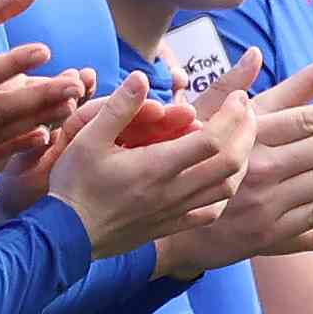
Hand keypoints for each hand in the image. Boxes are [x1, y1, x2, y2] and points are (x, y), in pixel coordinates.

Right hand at [32, 73, 249, 258]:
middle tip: (246, 110)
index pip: (212, 140)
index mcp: (155, 166)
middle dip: (246, 132)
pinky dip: (225, 190)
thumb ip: (117, 107)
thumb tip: (141, 76)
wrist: (66, 237)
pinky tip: (221, 176)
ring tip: (240, 138)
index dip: (233, 115)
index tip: (238, 97)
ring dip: (242, 159)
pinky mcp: (171, 226)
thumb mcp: (87, 139)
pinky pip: (212, 211)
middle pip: (230, 163)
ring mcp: (175, 211)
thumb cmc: (74, 185)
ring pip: (227, 188)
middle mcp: (172, 191)